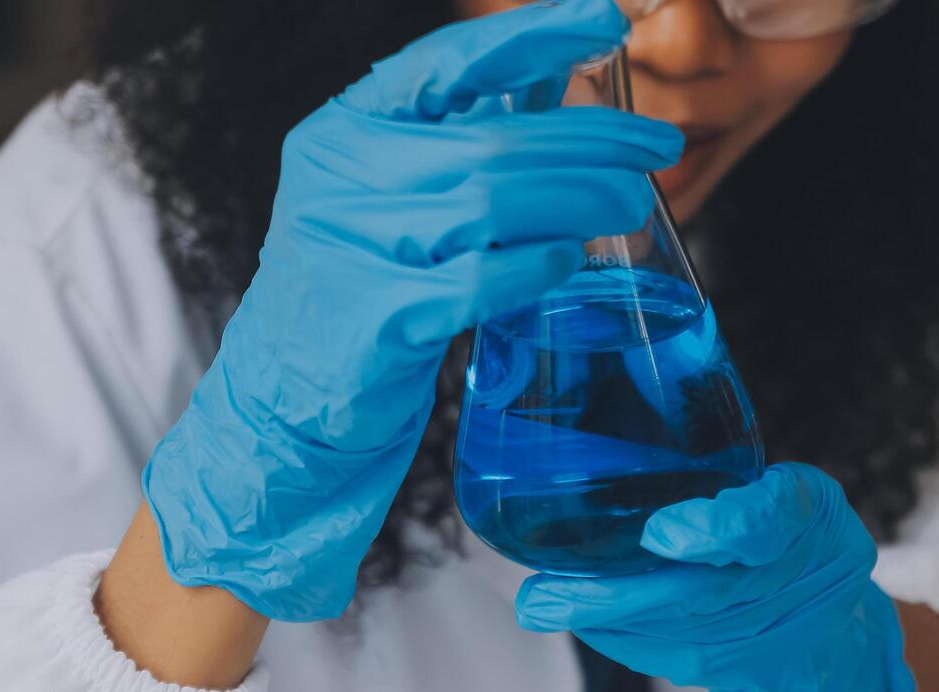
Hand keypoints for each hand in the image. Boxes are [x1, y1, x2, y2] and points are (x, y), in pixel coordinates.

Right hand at [140, 0, 681, 621]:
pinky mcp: (374, 319)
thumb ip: (461, 144)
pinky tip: (569, 261)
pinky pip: (478, 281)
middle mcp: (337, 177)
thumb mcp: (390, 202)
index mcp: (342, 132)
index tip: (605, 18)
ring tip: (633, 205)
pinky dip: (535, 267)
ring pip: (490, 203)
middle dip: (589, 141)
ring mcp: (350, 247)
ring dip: (579, 200)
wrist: (283, 405)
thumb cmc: (357, 294)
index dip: (530, 34)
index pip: (445, 62)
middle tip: (655, 149)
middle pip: (490, 141)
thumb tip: (557, 80)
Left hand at [515, 463, 915, 691]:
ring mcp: (770, 638)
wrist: (841, 646)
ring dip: (607, 622)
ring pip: (680, 634)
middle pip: (703, 594)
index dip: (718, 529)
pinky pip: (675, 659)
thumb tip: (653, 493)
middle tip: (547, 592)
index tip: (661, 535)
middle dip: (621, 595)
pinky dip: (623, 642)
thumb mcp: (799, 501)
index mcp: (810, 518)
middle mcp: (794, 583)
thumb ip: (749, 498)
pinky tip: (581, 623)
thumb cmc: (806, 551)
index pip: (771, 519)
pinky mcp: (744, 676)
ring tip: (544, 605)